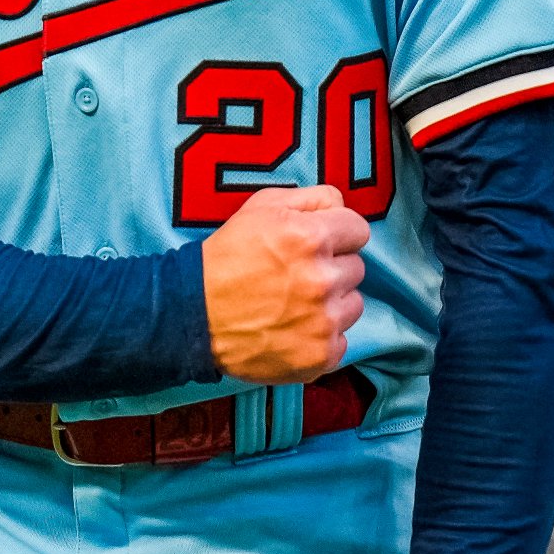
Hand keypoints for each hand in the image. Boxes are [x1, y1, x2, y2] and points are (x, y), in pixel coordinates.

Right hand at [202, 185, 368, 383]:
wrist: (194, 314)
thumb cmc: (226, 257)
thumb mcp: (260, 207)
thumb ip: (311, 198)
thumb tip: (342, 207)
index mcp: (311, 237)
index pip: (359, 230)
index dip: (338, 234)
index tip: (318, 244)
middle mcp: (322, 280)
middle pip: (356, 268)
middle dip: (332, 267)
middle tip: (298, 275)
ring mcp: (323, 322)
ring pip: (354, 305)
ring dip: (332, 303)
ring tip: (296, 303)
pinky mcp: (320, 356)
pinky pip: (341, 340)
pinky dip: (321, 336)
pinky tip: (293, 329)